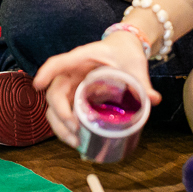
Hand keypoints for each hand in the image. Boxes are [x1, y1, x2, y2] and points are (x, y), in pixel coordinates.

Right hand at [32, 32, 159, 149]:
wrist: (123, 49)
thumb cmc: (125, 53)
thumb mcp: (134, 65)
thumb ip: (142, 82)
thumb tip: (154, 99)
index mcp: (82, 58)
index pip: (59, 62)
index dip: (47, 72)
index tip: (38, 84)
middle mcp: (71, 72)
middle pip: (54, 92)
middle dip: (60, 113)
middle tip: (75, 130)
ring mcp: (70, 86)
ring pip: (54, 107)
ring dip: (60, 126)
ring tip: (75, 142)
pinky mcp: (74, 97)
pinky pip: (63, 113)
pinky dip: (65, 127)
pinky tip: (77, 140)